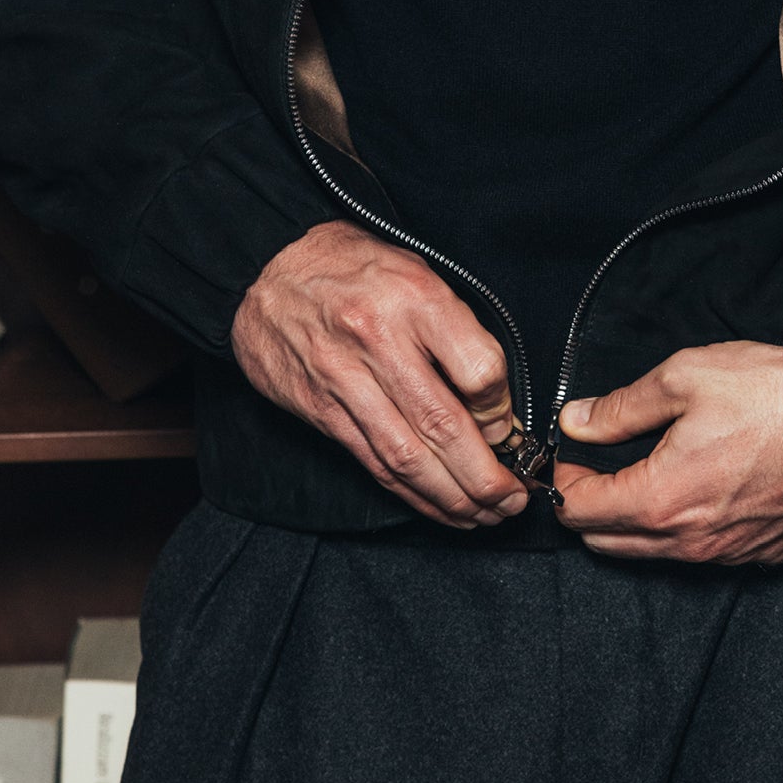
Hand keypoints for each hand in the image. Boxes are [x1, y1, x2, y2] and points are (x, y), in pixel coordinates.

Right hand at [230, 219, 530, 528]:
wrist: (269, 268)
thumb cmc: (355, 267)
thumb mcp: (419, 273)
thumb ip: (458, 332)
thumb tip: (495, 404)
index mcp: (416, 298)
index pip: (478, 370)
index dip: (503, 412)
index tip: (512, 429)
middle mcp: (380, 340)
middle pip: (443, 425)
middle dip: (485, 476)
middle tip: (514, 499)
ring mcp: (345, 379)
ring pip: (407, 457)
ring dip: (452, 497)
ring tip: (485, 516)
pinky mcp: (321, 409)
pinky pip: (373, 461)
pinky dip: (411, 493)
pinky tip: (439, 506)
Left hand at [552, 341, 782, 564]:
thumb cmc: (779, 392)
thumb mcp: (686, 377)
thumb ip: (621, 407)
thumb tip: (578, 421)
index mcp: (663, 499)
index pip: (580, 513)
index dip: (564, 482)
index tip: (570, 457)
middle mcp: (693, 542)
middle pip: (609, 544)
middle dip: (592, 507)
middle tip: (600, 465)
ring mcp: (731, 555)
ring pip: (656, 554)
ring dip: (637, 522)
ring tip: (648, 472)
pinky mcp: (765, 553)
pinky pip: (706, 553)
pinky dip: (687, 529)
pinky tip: (701, 487)